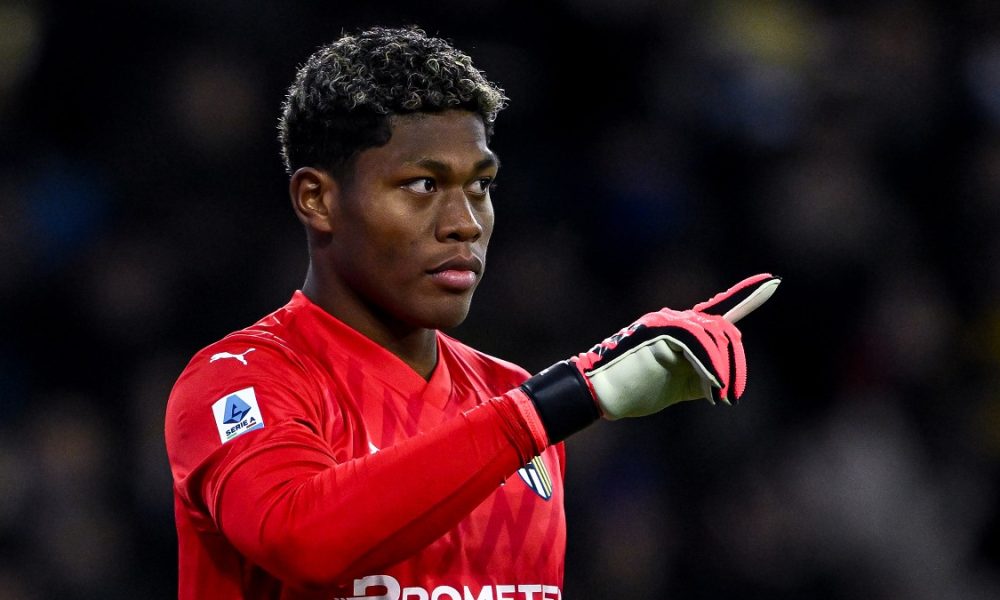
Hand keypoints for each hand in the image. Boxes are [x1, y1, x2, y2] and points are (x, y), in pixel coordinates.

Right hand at [520, 274, 780, 439]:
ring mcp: (668, 322)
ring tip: (721, 398)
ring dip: (725, 371)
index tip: (772, 281)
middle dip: (736, 364)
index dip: (747, 294)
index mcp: (681, 328)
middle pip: (725, 331)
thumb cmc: (634, 390)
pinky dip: (711, 369)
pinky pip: (699, 347)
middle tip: (730, 397)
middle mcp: (676, 319)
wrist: (599, 392)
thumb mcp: (678, 384)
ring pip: (715, 338)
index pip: (721, 308)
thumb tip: (722, 379)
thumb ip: (702, 375)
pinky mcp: (661, 332)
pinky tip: (712, 390)